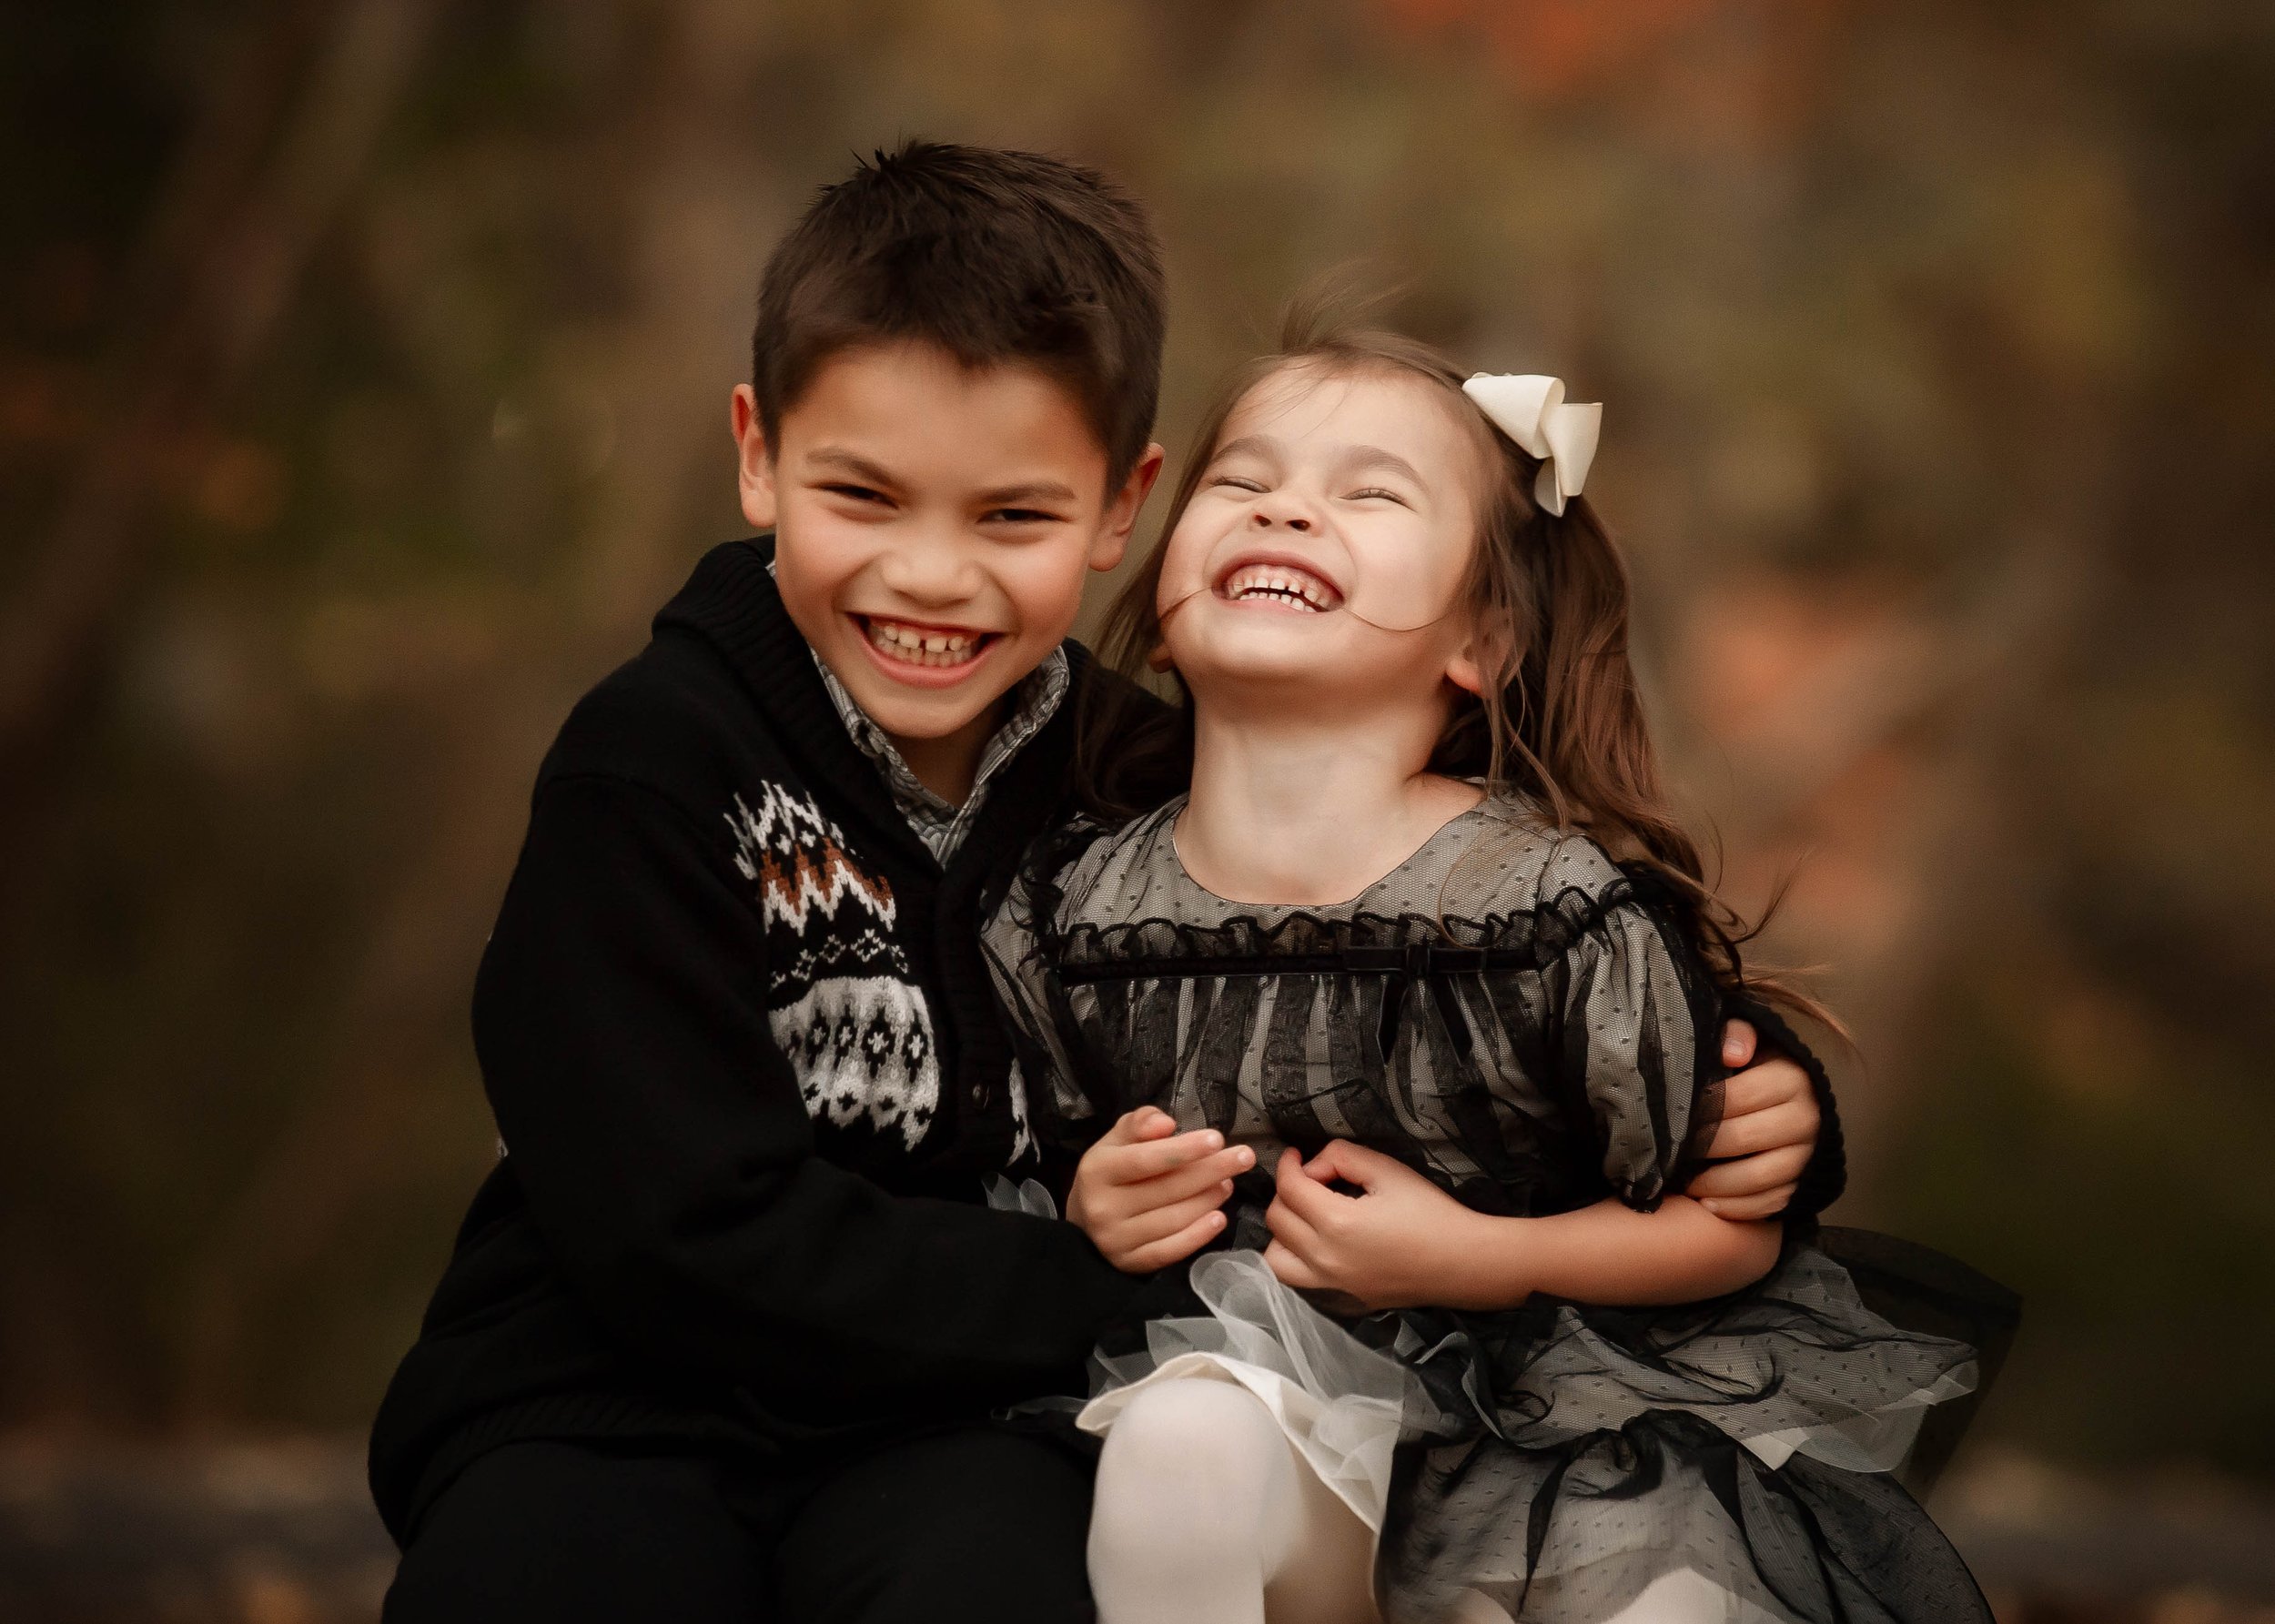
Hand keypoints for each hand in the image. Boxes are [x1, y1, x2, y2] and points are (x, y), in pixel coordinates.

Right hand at [1067, 1107, 1252, 1272]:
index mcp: (1097, 1170)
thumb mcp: (1117, 1139)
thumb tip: (1166, 1124)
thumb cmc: (1111, 1172)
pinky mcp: (1129, 1263)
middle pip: (1166, 1189)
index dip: (1183, 1150)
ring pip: (1173, 1220)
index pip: (1145, 1160)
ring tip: (1228, 1183)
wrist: (1085, 1221)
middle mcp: (1103, 1208)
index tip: (1217, 1139)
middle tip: (1244, 1158)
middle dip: (1211, 1171)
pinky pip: (1170, 1251)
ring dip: (1208, 1200)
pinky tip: (1219, 1218)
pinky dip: (1198, 1235)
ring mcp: (1116, 1240)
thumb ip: (1140, 1123)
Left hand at [1261, 1141, 1493, 1311]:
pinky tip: (1318, 1244)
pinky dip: (1295, 1260)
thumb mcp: (1387, 1169)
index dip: (1288, 1164)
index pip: (1289, 1188)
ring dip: (1283, 1232)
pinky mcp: (1342, 1300)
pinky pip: (1298, 1280)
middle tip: (1310, 1180)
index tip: (1296, 1155)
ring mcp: (1331, 1286)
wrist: (1462, 1262)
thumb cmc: (1429, 1212)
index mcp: (1337, 1223)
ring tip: (1306, 1216)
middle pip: (1277, 1220)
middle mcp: (1326, 1259)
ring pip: (1276, 1258)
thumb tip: (1312, 1167)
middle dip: (1286, 1192)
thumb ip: (1341, 1156)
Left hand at [1685, 1018, 1817, 1219]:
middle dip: (1698, 1148)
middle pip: (1741, 1139)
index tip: (1670, 1113)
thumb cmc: (1756, 1067)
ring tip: (1683, 1181)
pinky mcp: (1804, 1183)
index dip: (1699, 1108)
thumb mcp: (1749, 1041)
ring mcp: (1807, 1155)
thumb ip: (1736, 1034)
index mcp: (1791, 1079)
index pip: (1735, 1097)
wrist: (1793, 1098)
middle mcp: (1807, 1118)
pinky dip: (1736, 1208)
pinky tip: (1706, 1205)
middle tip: (1668, 1150)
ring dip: (1712, 1185)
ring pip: (1756, 1178)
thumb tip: (1732, 1053)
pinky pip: (1770, 1203)